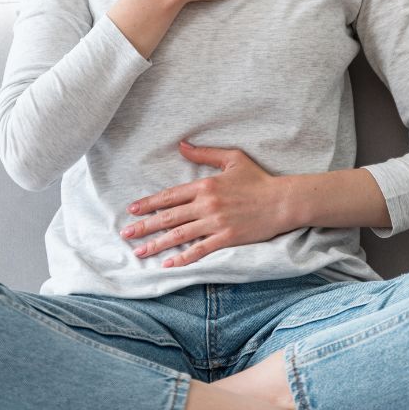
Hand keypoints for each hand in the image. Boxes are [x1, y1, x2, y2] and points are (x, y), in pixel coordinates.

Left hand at [120, 141, 292, 267]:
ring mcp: (216, 223)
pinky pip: (200, 250)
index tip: (132, 210)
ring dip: (157, 244)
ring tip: (139, 251)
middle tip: (126, 234)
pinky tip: (168, 264)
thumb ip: (204, 154)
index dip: (149, 203)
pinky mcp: (227, 238)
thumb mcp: (232, 159)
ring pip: (179, 235)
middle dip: (145, 226)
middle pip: (169, 217)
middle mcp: (206, 205)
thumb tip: (181, 145)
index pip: (170, 195)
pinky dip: (183, 258)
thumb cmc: (258, 179)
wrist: (282, 201)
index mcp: (205, 185)